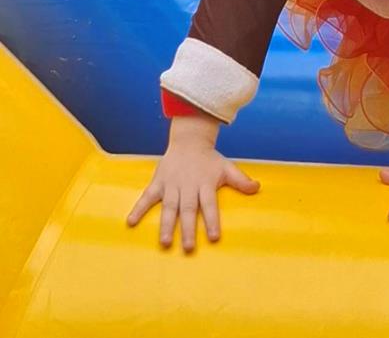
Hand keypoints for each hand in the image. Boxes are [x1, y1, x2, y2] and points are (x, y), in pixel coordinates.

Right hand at [126, 115, 258, 252]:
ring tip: (164, 242)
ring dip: (166, 224)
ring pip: (169, 207)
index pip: (210, 204)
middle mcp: (188, 186)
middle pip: (189, 210)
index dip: (212, 220)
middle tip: (188, 248)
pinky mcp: (159, 182)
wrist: (189, 140)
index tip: (214, 237)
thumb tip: (258, 188)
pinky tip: (130, 222)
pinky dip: (138, 208)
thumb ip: (241, 180)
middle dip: (188, 229)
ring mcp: (172, 185)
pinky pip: (147, 197)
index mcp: (205, 184)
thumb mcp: (226, 167)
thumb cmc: (209, 160)